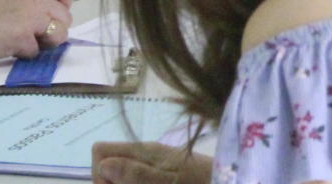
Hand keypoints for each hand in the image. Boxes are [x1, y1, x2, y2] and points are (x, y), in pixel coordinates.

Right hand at [0, 0, 73, 60]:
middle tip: (35, 35)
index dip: (65, 4)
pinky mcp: (21, 35)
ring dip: (45, 43)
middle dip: (54, 30)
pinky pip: (36, 51)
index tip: (53, 15)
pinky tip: (8, 46)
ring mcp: (29, 15)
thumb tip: (57, 18)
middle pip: (65, 17)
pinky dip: (24, 53)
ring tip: (25, 41)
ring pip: (58, 34)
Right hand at [93, 142, 211, 183]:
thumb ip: (137, 174)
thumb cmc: (199, 182)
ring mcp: (154, 163)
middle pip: (108, 165)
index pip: (100, 151)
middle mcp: (145, 153)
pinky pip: (138, 176)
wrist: (232, 177)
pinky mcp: (163, 172)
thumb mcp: (167, 182)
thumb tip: (103, 165)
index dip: (99, 174)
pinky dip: (138, 182)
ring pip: (123, 174)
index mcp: (143, 151)